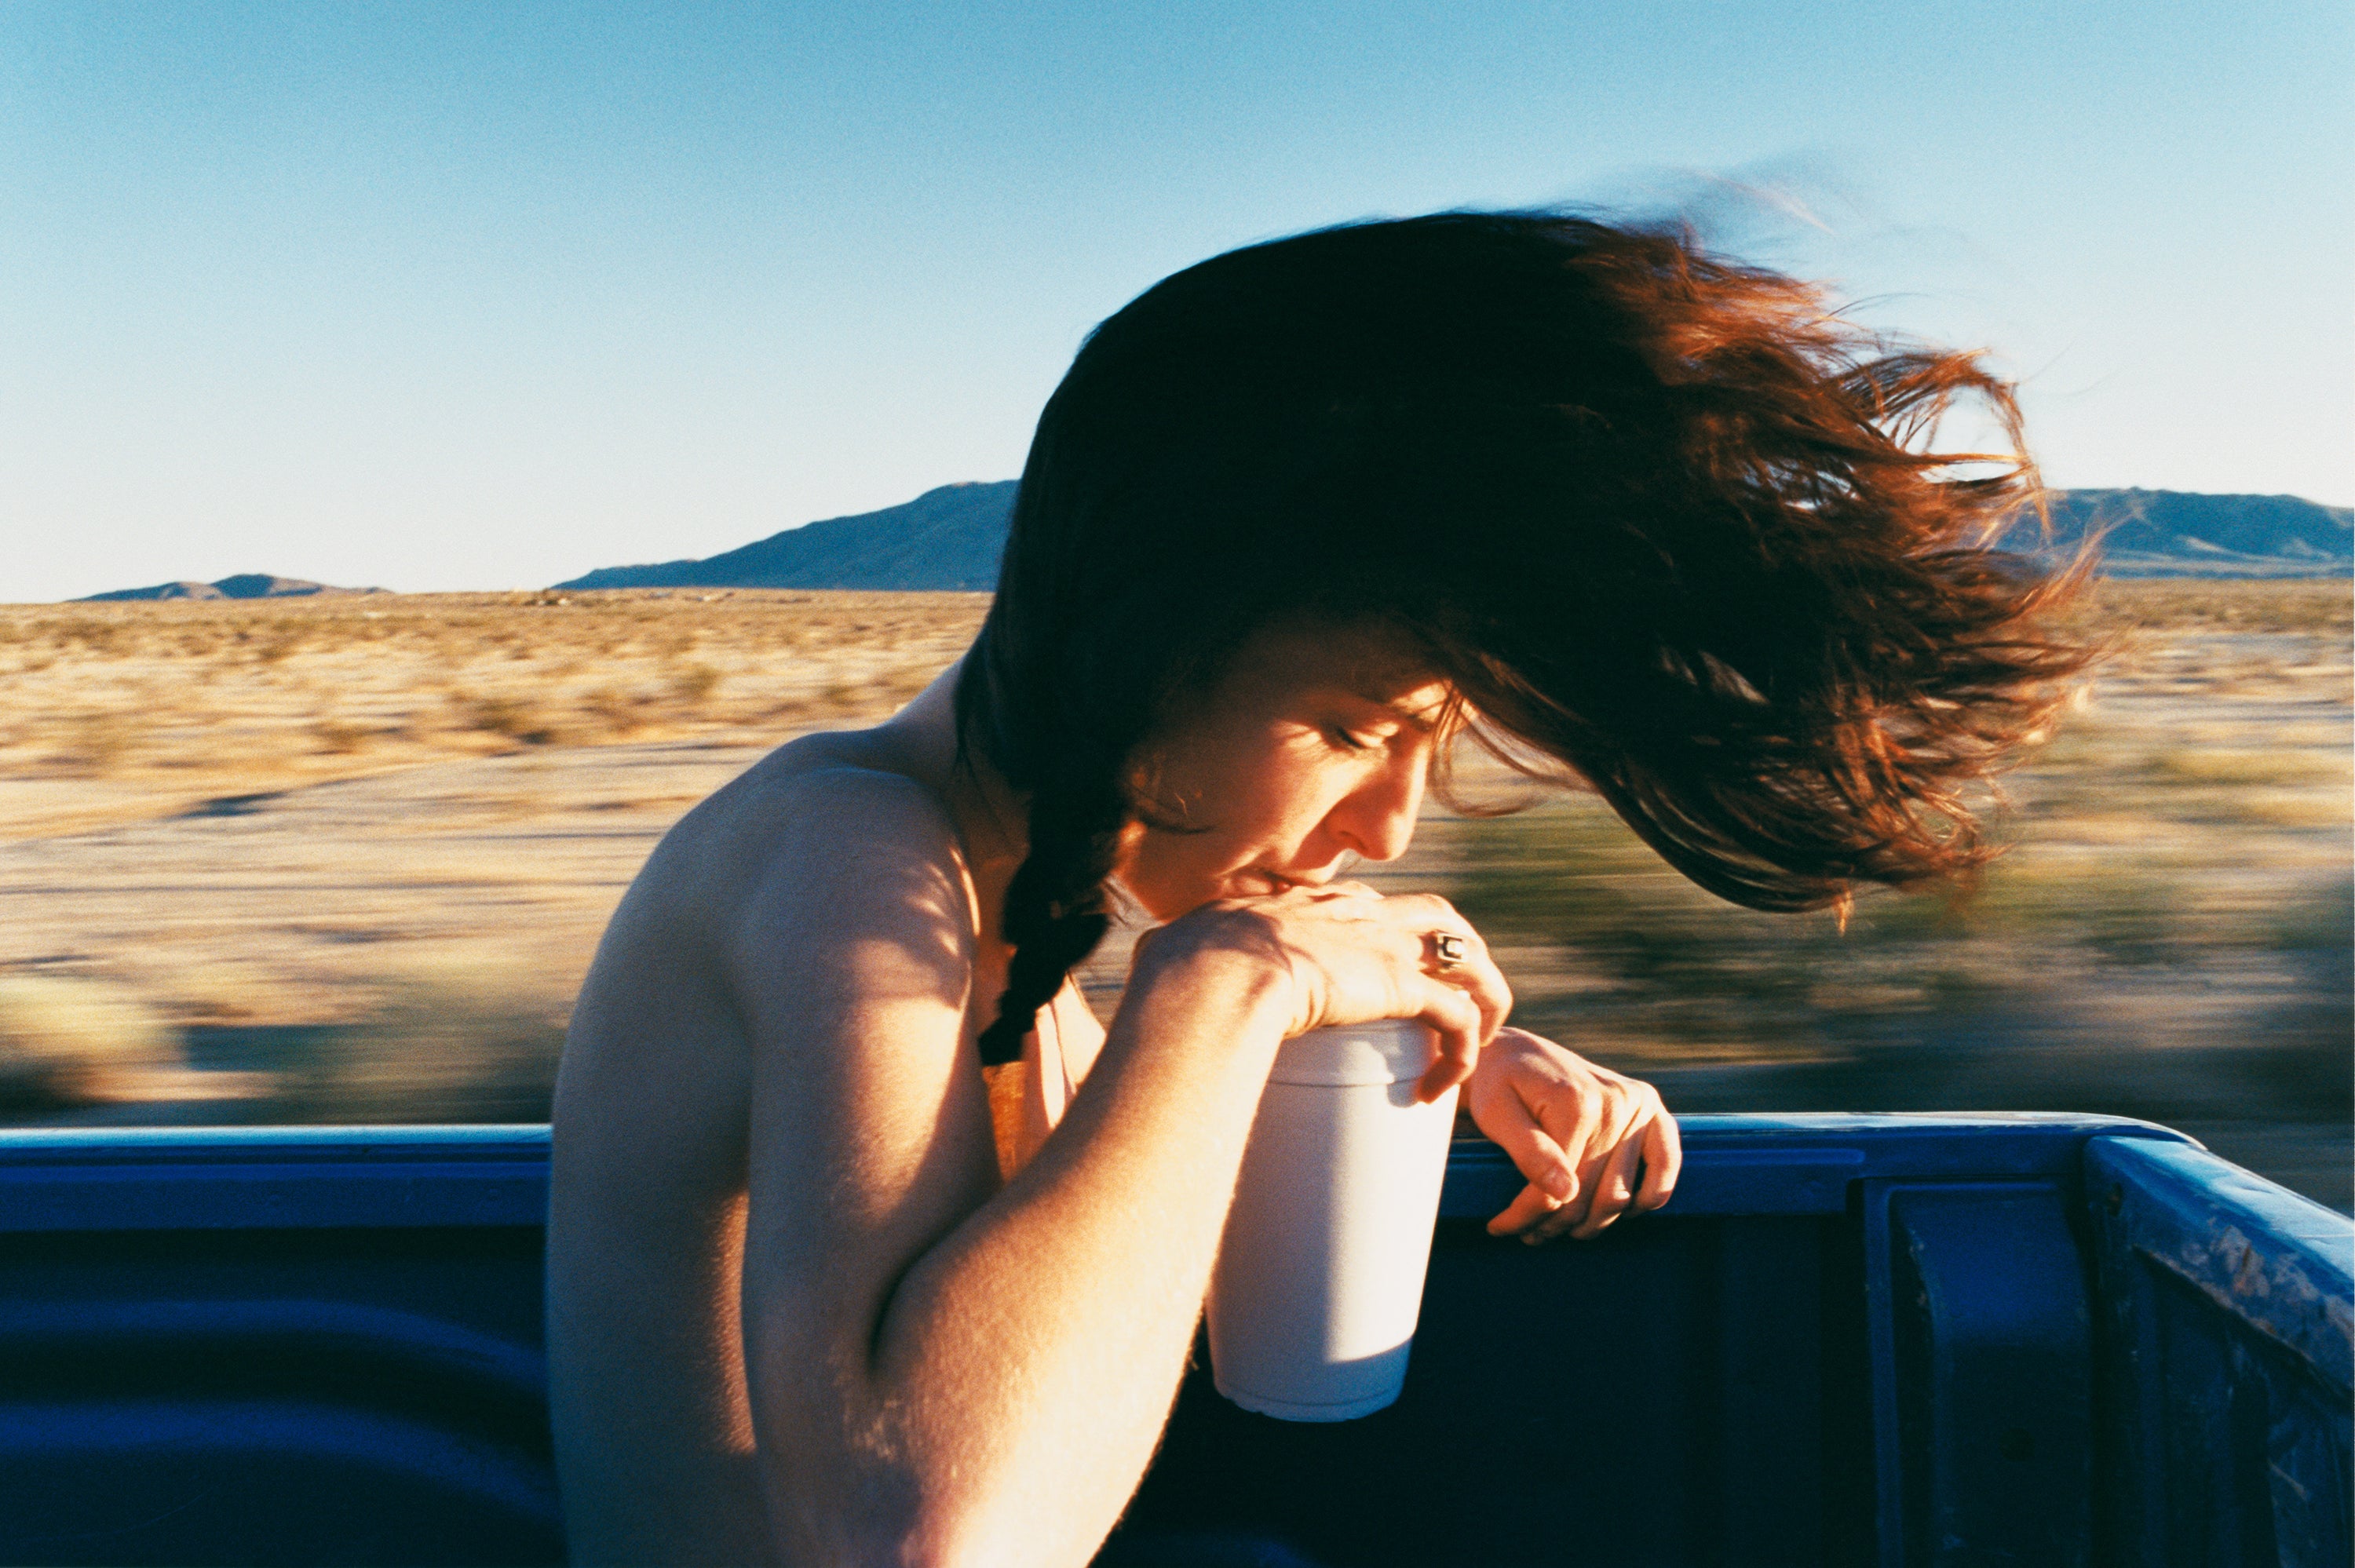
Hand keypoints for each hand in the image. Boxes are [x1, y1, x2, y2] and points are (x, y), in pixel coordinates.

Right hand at [1146, 883, 1511, 1100]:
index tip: (1386, 985)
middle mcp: (1360, 913)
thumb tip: (1149, 976)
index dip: (1391, 943)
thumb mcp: (1182, 949)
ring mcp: (1385, 944)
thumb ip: (1178, 955)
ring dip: (1483, 997)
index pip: (1373, 908)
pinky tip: (1441, 1087)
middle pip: (1437, 918)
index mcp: (1312, 905)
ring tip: (1474, 1045)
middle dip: (1458, 957)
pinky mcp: (1401, 984)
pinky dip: (1461, 1051)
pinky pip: (1458, 1015)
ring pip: (1468, 956)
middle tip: (1453, 1007)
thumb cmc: (1183, 968)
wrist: (1212, 974)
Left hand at [1464, 1029, 1679, 1241]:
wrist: (1512, 1052)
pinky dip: (1649, 1196)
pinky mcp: (1651, 1109)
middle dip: (1554, 1224)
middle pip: (1591, 1197)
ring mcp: (1639, 1105)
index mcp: (1577, 1103)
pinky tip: (1621, 1211)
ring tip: (1556, 1226)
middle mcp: (1617, 1102)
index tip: (1498, 1227)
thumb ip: (1529, 1151)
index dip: (1526, 1216)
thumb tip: (1566, 1192)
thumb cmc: (1496, 1083)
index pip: (1558, 1188)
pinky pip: (1665, 1165)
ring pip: (1621, 1196)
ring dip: (1592, 1222)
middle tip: (1527, 1233)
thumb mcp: (1496, 1113)